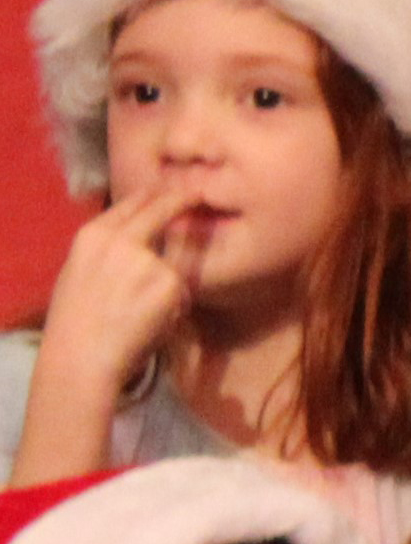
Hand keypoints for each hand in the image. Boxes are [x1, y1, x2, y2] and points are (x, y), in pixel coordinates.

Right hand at [33, 184, 202, 408]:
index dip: (152, 195)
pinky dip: (174, 309)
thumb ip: (109, 250)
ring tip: (139, 313)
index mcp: (93, 234)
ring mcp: (147, 259)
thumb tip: (136, 241)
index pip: (130, 203)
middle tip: (199, 192)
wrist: (83, 355)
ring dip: (168, 287)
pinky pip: (182, 294)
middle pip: (160, 208)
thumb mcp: (80, 271)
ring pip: (174, 264)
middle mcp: (121, 239)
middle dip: (182, 198)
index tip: (168, 189)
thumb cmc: (78, 323)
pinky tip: (149, 322)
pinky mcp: (170, 282)